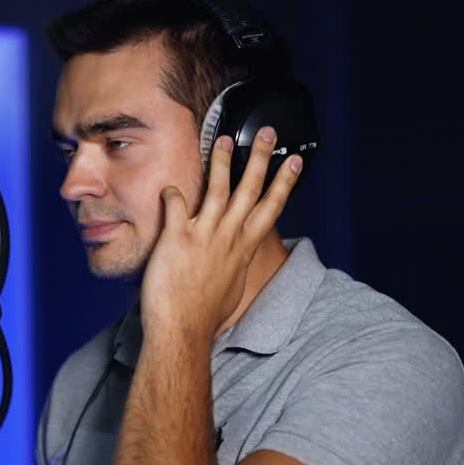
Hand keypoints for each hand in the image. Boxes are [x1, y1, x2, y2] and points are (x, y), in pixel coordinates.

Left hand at [139, 126, 302, 344]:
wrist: (184, 331)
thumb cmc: (206, 318)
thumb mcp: (232, 289)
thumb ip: (234, 267)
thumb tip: (235, 262)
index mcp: (244, 248)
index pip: (270, 208)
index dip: (284, 182)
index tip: (294, 161)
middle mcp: (229, 237)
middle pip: (251, 189)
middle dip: (261, 157)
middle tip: (268, 133)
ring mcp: (205, 235)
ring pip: (218, 189)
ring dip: (223, 162)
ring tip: (225, 139)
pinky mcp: (178, 238)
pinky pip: (175, 206)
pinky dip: (172, 194)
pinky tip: (169, 185)